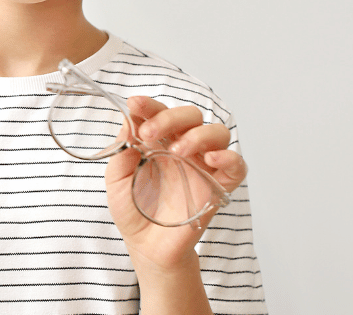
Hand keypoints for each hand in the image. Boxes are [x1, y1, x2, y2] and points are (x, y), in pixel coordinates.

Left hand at [105, 97, 246, 272]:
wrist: (147, 247)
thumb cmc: (133, 211)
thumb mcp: (117, 180)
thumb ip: (121, 153)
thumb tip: (128, 124)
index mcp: (159, 142)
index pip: (160, 113)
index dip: (149, 105)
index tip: (135, 104)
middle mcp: (183, 148)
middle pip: (190, 116)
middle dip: (170, 117)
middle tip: (149, 132)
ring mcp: (203, 166)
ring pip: (217, 132)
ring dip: (198, 134)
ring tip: (178, 151)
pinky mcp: (218, 187)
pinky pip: (236, 165)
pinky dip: (228, 157)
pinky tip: (211, 158)